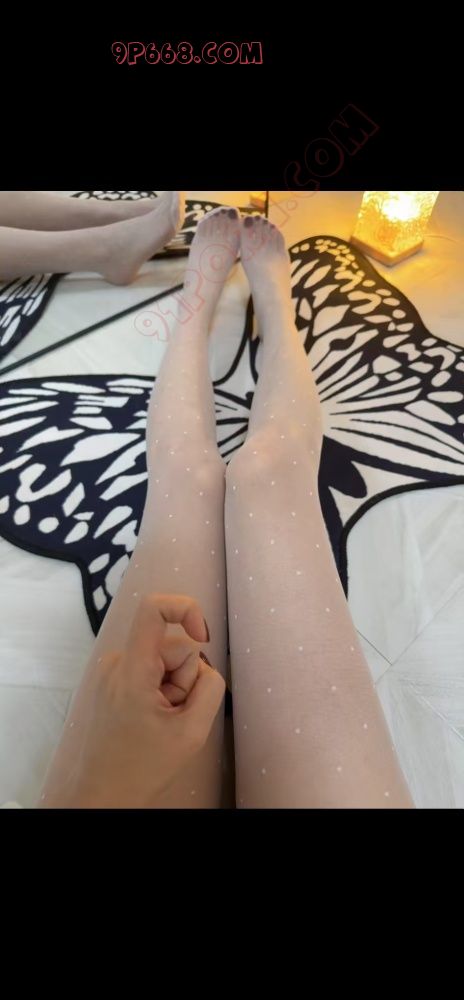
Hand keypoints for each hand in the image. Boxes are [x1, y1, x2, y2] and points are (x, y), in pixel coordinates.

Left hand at [40, 593, 224, 807]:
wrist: (100, 797)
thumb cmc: (143, 769)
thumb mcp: (192, 732)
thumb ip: (210, 687)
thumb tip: (204, 665)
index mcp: (131, 670)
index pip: (153, 608)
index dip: (186, 609)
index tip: (203, 637)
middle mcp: (115, 662)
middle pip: (170, 646)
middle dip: (184, 677)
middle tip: (176, 715)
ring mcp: (110, 671)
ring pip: (162, 661)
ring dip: (172, 688)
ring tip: (161, 721)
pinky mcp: (110, 681)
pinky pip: (149, 671)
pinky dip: (159, 691)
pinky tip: (151, 719)